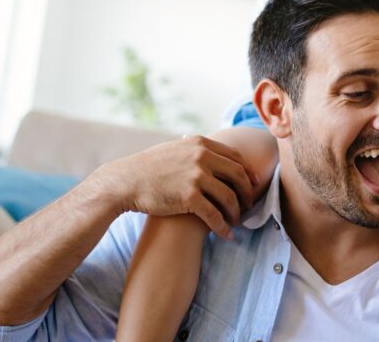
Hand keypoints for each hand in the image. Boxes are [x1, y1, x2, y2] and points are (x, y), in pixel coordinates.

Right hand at [89, 135, 261, 239]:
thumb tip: (213, 153)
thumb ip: (196, 151)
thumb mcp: (175, 149)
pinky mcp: (189, 196)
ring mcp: (196, 176)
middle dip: (247, 193)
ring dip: (236, 212)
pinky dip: (222, 227)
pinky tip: (226, 235)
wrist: (124, 182)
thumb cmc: (148, 168)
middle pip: (238, 175)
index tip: (253, 184)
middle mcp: (202, 156)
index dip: (247, 172)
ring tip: (237, 222)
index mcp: (201, 143)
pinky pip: (214, 215)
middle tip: (249, 206)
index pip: (235, 157)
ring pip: (229, 197)